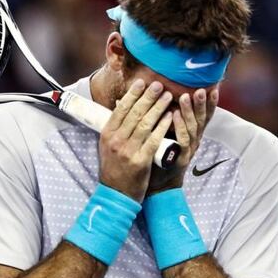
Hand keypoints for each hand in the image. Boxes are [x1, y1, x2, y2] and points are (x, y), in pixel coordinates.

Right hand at [99, 79, 173, 200]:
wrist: (116, 195)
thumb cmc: (114, 168)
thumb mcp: (107, 146)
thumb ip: (115, 127)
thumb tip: (119, 105)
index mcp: (107, 134)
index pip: (120, 109)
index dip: (132, 94)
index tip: (142, 82)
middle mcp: (116, 141)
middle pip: (134, 113)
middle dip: (148, 97)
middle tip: (158, 84)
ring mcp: (128, 151)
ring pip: (145, 124)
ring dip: (158, 108)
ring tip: (167, 96)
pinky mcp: (141, 161)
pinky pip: (153, 140)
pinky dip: (162, 127)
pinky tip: (170, 117)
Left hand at [147, 88, 217, 194]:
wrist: (157, 184)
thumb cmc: (159, 155)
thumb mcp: (166, 134)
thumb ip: (165, 117)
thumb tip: (154, 96)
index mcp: (192, 133)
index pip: (204, 115)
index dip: (210, 103)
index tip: (213, 87)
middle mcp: (194, 141)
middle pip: (201, 120)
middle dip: (202, 104)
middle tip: (200, 89)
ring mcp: (188, 150)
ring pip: (192, 128)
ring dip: (189, 111)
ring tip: (186, 96)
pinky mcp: (180, 159)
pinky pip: (182, 140)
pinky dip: (179, 126)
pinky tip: (175, 115)